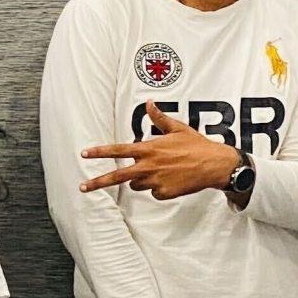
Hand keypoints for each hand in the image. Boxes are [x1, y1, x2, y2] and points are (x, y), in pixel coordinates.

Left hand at [81, 102, 244, 200]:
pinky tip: (172, 180)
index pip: (118, 150)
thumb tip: (149, 103)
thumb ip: (159, 118)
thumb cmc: (196, 145)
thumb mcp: (177, 128)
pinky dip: (159, 188)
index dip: (100, 152)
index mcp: (148, 149)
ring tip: (162, 171)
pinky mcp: (164, 194)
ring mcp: (155, 181)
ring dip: (142, 180)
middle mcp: (148, 166)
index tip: (84, 153)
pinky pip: (153, 193)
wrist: (215, 165)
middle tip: (82, 187)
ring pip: (136, 185)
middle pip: (117, 176)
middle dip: (97, 182)